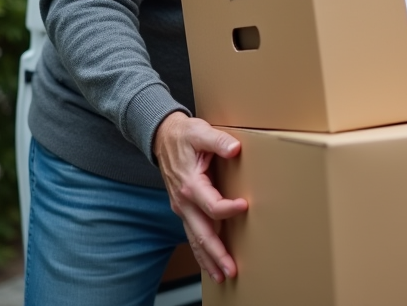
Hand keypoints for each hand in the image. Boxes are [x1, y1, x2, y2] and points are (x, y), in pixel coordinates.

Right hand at [153, 112, 248, 282]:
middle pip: (201, 233)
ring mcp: (183, 208)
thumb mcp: (200, 131)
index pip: (211, 204)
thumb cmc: (184, 135)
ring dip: (209, 259)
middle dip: (216, 253)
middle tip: (231, 269)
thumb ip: (218, 141)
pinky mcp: (185, 210)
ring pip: (195, 239)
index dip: (228, 208)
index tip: (244, 206)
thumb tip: (235, 148)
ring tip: (223, 275)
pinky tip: (211, 265)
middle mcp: (184, 201)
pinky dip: (201, 252)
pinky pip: (192, 235)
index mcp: (189, 184)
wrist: (162, 137)